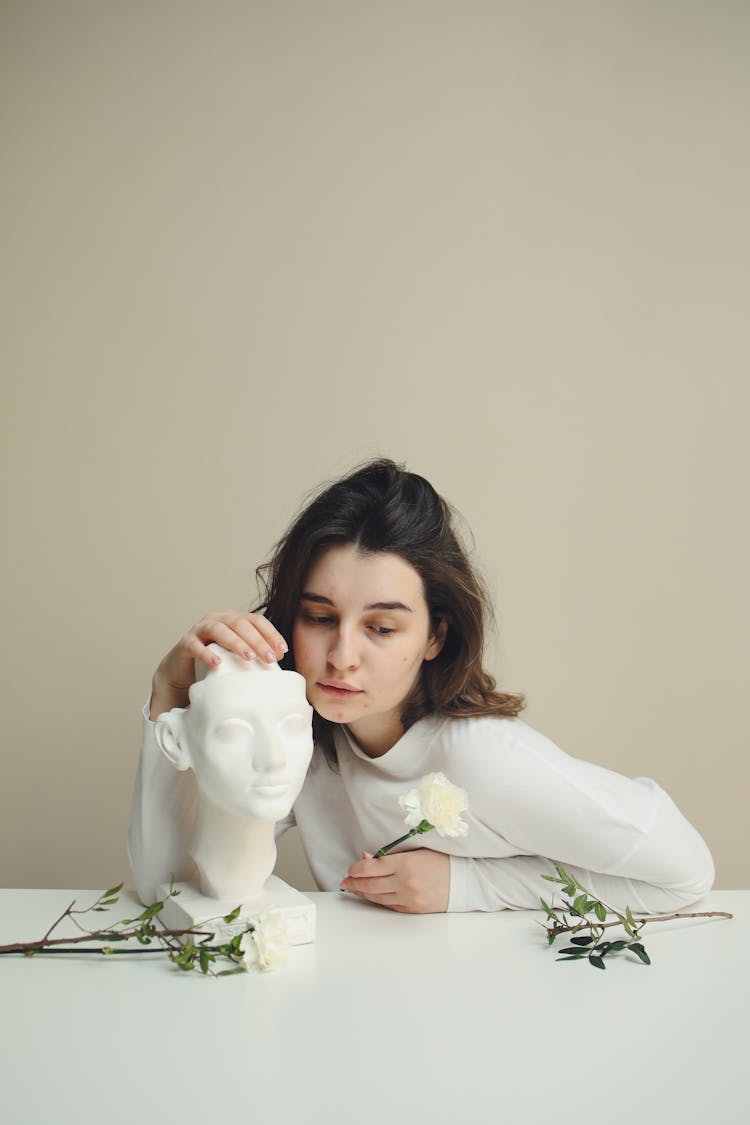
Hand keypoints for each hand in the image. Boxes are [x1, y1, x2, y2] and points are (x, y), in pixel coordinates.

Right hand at [150, 611, 287, 718]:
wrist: (182, 671)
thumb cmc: (214, 662)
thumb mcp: (237, 656)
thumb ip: (254, 654)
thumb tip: (279, 661)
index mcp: (233, 619)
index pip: (256, 620)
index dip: (271, 634)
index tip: (282, 651)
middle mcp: (217, 619)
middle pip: (240, 624)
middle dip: (257, 640)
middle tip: (269, 658)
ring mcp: (200, 629)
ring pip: (220, 630)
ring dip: (236, 643)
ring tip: (248, 657)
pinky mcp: (185, 643)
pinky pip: (195, 645)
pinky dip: (207, 653)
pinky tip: (217, 664)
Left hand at [340, 849, 449, 913]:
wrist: (465, 881)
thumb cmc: (442, 861)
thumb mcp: (417, 850)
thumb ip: (392, 855)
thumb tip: (368, 858)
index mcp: (406, 864)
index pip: (372, 867)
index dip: (357, 868)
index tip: (351, 868)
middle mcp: (405, 883)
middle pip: (371, 885)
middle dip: (354, 883)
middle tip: (345, 881)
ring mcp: (408, 898)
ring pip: (377, 897)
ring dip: (362, 893)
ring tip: (353, 889)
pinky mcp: (412, 910)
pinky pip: (389, 906)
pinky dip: (377, 901)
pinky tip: (370, 896)